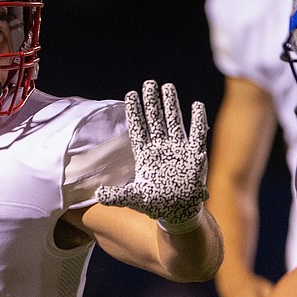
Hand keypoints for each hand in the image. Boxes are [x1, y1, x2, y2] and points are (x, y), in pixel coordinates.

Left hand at [96, 80, 208, 232]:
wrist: (178, 213)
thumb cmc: (155, 205)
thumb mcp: (134, 199)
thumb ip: (117, 195)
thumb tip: (98, 193)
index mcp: (145, 155)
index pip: (139, 129)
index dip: (135, 112)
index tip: (131, 94)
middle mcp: (161, 149)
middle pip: (155, 120)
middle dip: (152, 102)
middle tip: (149, 83)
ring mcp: (178, 150)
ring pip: (174, 122)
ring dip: (171, 105)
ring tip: (167, 87)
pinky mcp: (195, 156)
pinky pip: (197, 134)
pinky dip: (198, 120)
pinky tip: (197, 105)